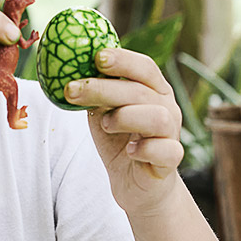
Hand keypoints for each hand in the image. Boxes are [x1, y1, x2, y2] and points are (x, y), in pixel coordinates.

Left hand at [64, 48, 184, 213]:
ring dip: (125, 117)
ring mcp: (172, 133)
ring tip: (106, 124)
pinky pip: (165, 150)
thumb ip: (96, 94)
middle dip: (103, 88)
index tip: (96, 57)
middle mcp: (167, 107)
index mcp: (153, 90)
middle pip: (141, 91)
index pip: (144, 66)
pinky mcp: (171, 160)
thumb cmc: (120, 141)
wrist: (136, 183)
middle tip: (72, 90)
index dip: (122, 59)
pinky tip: (129, 151)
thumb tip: (67, 72)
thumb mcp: (104, 112)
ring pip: (157, 117)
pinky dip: (144, 149)